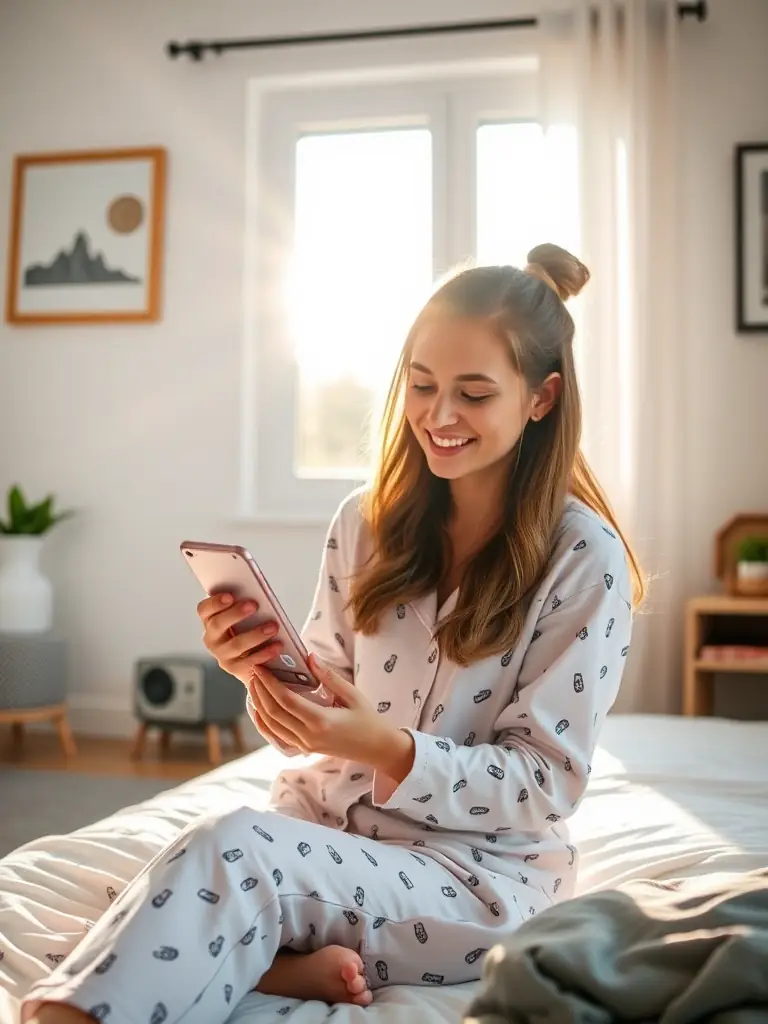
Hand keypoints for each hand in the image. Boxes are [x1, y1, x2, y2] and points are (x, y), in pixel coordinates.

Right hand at [197, 592, 283, 685]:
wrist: (249, 658)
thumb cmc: (246, 628)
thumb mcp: (241, 615)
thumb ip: (243, 604)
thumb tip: (256, 593)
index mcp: (209, 621)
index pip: (204, 610)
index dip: (215, 602)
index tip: (230, 596)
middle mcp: (212, 638)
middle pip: (217, 625)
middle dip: (236, 614)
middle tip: (253, 605)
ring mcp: (222, 655)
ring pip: (236, 644)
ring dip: (255, 635)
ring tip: (273, 627)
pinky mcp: (234, 668)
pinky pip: (249, 661)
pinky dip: (264, 653)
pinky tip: (277, 646)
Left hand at [249, 655, 414, 779]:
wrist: (376, 749)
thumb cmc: (368, 719)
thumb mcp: (353, 694)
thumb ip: (329, 676)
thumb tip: (309, 657)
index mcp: (320, 721)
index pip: (285, 700)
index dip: (269, 683)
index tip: (260, 667)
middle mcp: (308, 736)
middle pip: (273, 712)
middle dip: (259, 691)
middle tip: (253, 671)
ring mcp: (304, 745)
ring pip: (271, 726)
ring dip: (259, 705)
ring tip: (254, 685)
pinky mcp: (303, 748)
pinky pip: (276, 735)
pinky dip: (264, 721)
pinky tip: (259, 708)